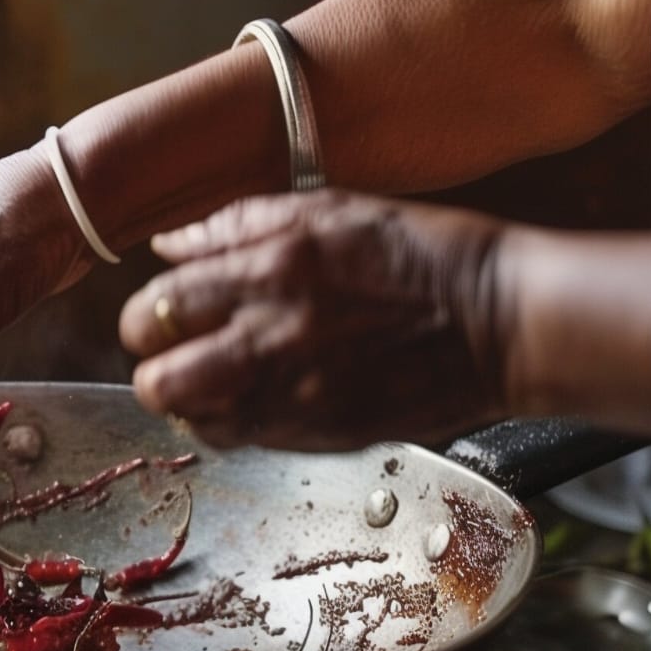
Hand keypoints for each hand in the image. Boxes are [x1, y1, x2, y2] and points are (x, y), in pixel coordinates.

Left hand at [119, 191, 507, 450]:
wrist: (502, 322)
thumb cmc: (422, 256)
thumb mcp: (331, 209)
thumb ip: (239, 223)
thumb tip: (168, 242)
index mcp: (270, 267)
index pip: (158, 305)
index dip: (148, 315)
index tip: (164, 312)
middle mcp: (272, 335)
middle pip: (158, 376)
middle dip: (154, 365)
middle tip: (175, 354)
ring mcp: (294, 393)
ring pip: (192, 418)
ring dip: (188, 401)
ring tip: (211, 380)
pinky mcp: (319, 435)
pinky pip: (240, 441)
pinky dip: (230, 424)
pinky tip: (254, 399)